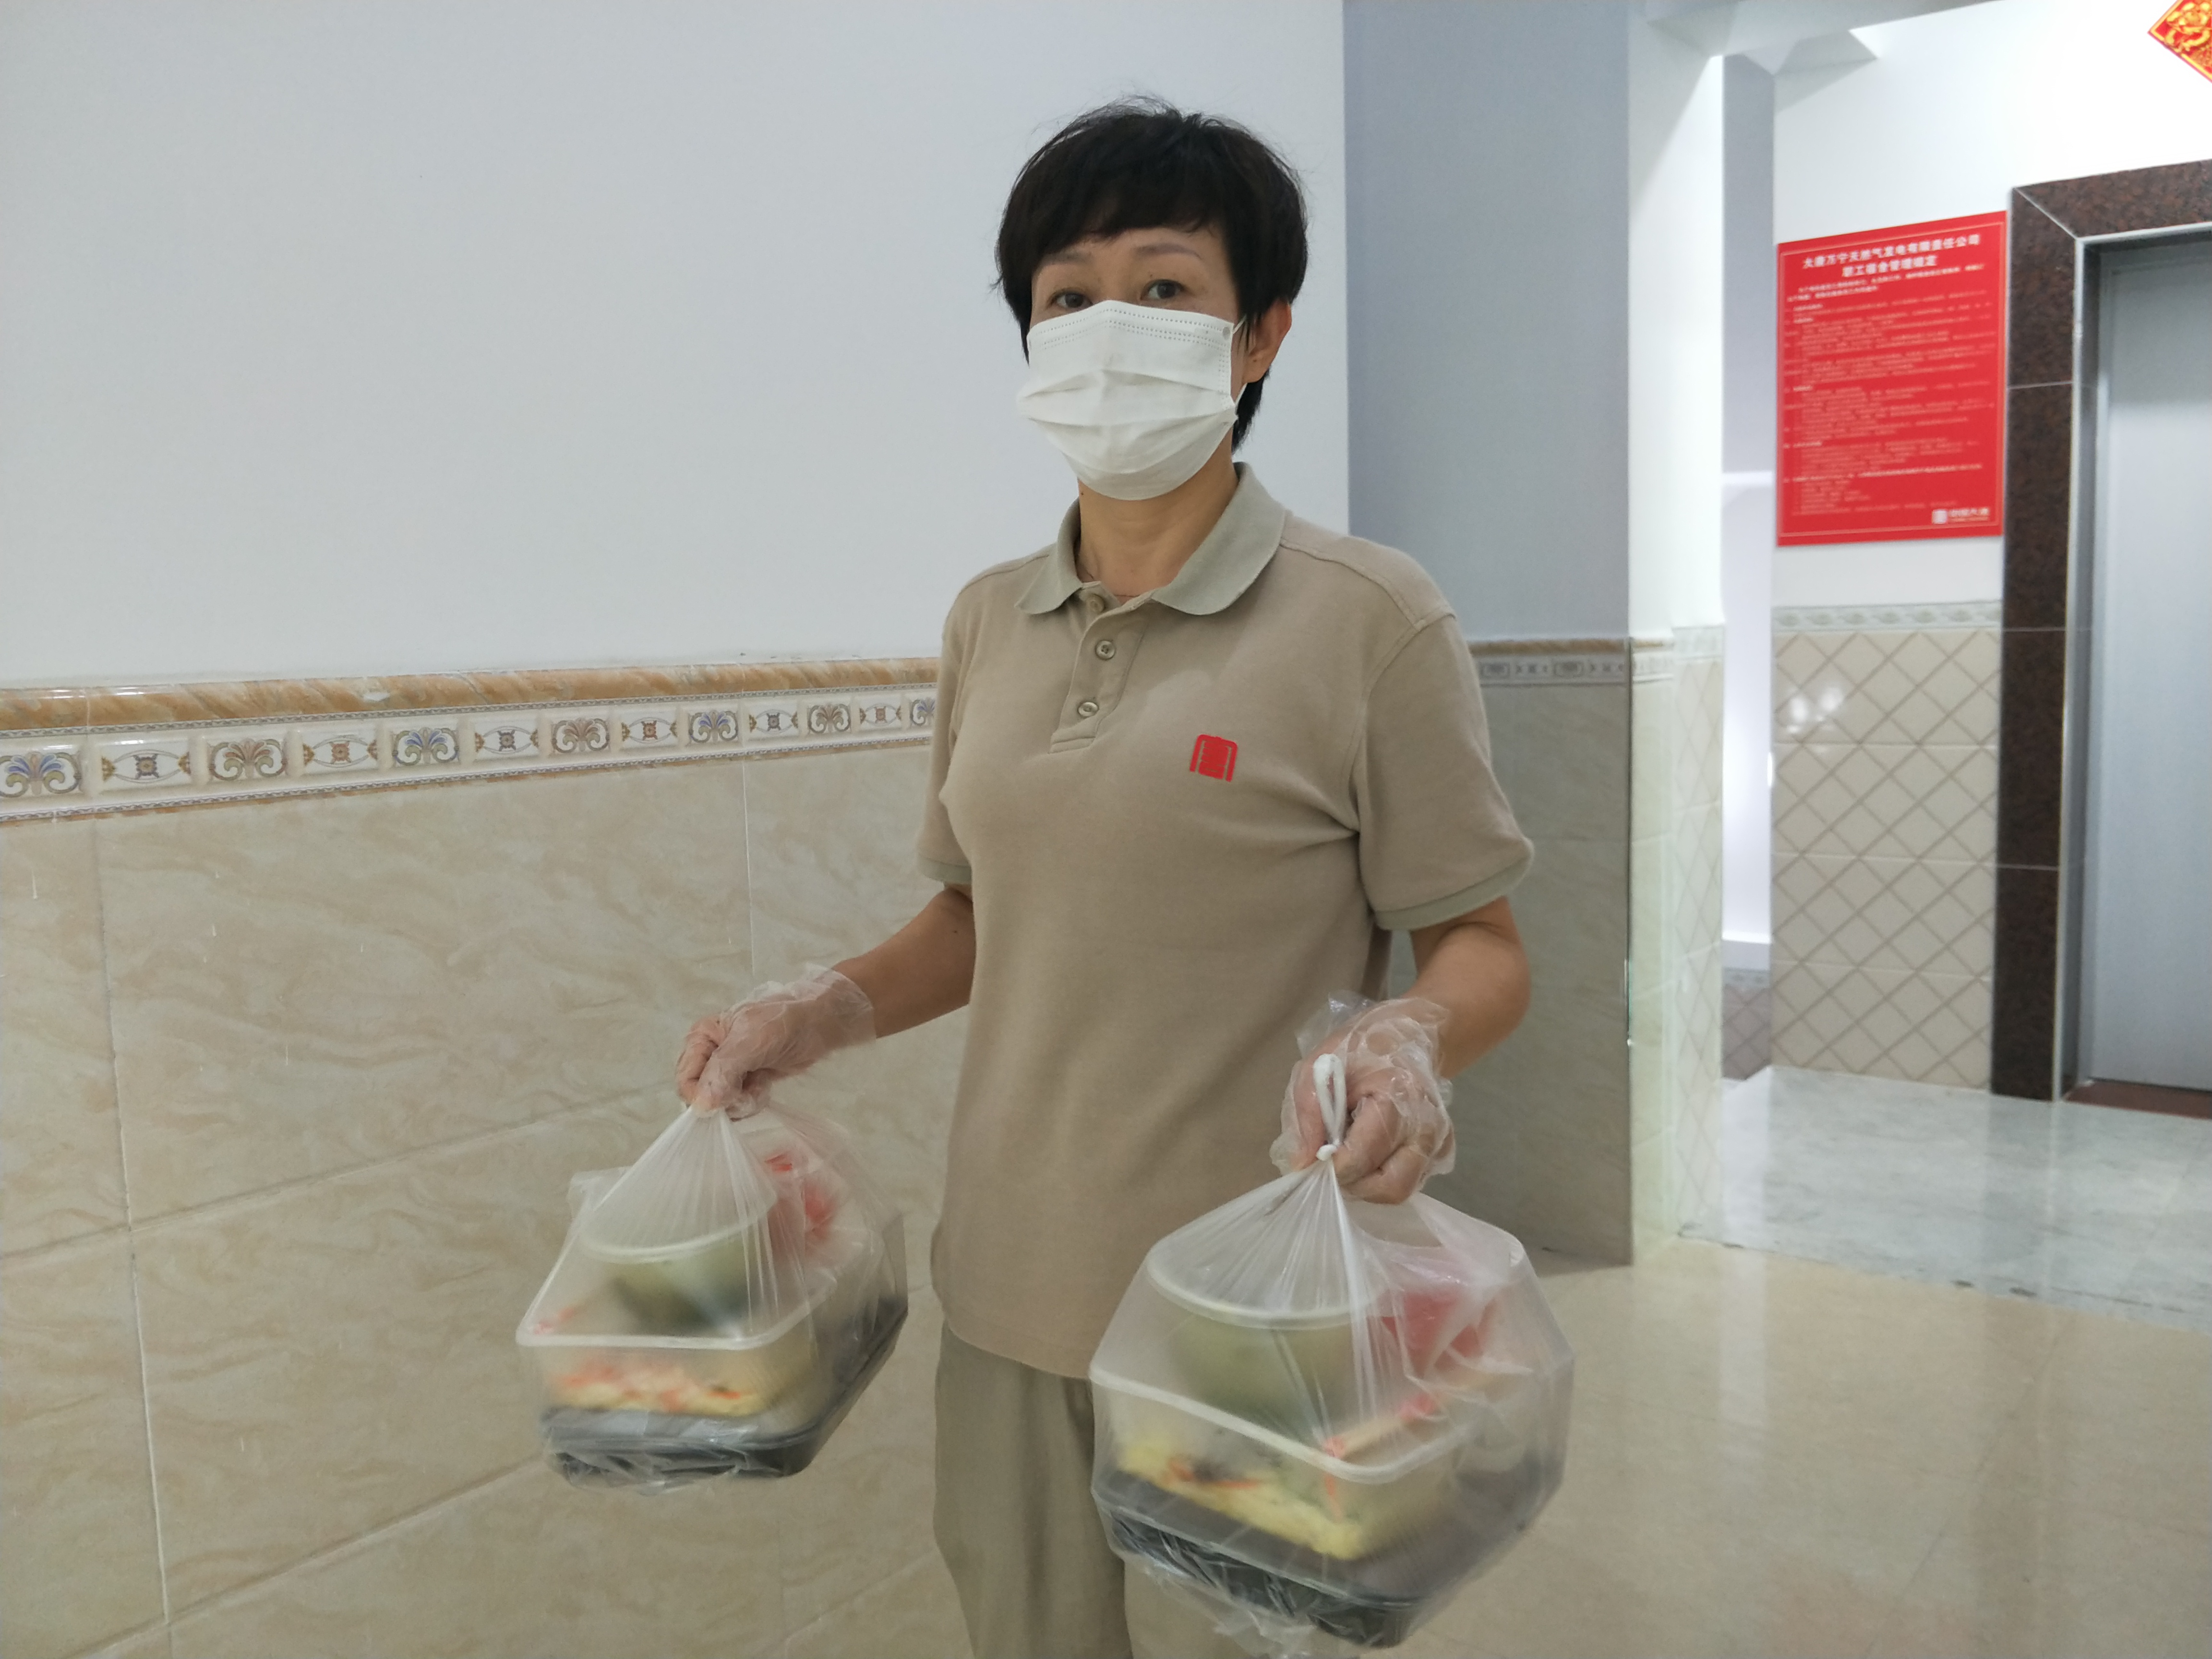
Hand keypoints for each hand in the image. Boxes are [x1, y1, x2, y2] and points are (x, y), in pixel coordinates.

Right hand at [675, 968, 874, 1117]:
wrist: (818, 1024)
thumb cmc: (782, 1023)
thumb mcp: (750, 1043)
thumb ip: (723, 1072)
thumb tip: (702, 1105)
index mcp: (702, 1038)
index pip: (686, 1078)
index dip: (700, 1096)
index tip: (725, 1101)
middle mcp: (710, 1055)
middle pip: (701, 1094)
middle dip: (724, 1100)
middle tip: (747, 1092)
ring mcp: (729, 1071)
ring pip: (720, 1103)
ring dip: (741, 1102)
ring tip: (759, 1086)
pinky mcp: (746, 1082)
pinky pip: (739, 1104)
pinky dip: (752, 1101)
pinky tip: (765, 1087)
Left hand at [1274, 998, 1454, 1203]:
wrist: (1410, 1036)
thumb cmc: (1361, 1048)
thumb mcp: (1319, 1067)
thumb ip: (1309, 1116)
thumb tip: (1303, 1166)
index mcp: (1398, 1097)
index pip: (1363, 1157)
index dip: (1331, 1169)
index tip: (1311, 1163)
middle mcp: (1428, 1127)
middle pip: (1391, 1187)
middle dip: (1353, 1185)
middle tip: (1331, 1164)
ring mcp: (1440, 1143)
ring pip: (1400, 1190)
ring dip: (1367, 1183)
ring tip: (1350, 1151)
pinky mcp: (1441, 1153)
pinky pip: (1407, 1182)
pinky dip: (1381, 1176)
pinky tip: (1369, 1149)